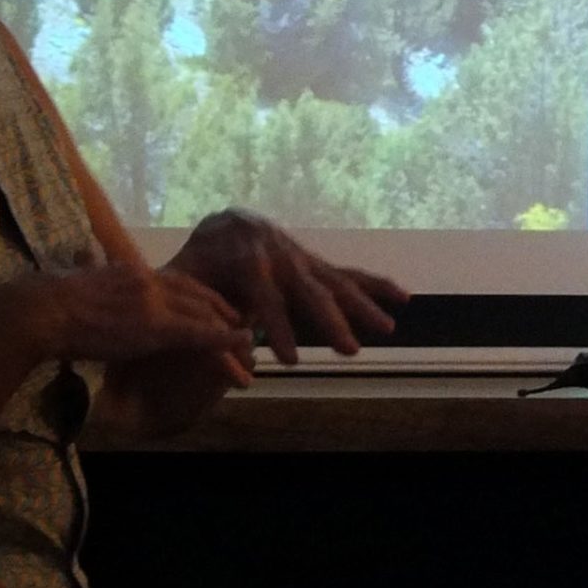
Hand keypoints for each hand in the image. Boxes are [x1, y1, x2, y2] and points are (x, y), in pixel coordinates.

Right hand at [17, 261, 252, 372]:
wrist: (41, 310)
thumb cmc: (48, 302)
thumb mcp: (78, 277)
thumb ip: (92, 268)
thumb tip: (83, 256)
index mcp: (134, 272)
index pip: (181, 280)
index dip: (204, 296)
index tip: (221, 307)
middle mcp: (151, 280)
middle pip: (199, 296)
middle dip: (225, 312)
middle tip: (245, 326)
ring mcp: (154, 302)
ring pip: (204, 315)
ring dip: (229, 332)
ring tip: (249, 347)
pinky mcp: (153, 325)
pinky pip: (198, 332)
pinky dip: (223, 338)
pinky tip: (241, 344)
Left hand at [167, 209, 406, 365]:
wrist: (223, 226)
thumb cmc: (197, 263)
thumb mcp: (183, 277)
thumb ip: (188, 302)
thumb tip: (186, 333)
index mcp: (244, 255)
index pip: (264, 293)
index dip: (277, 326)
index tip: (288, 360)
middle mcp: (280, 252)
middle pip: (308, 289)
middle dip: (330, 321)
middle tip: (349, 351)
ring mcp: (302, 257)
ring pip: (334, 282)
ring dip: (362, 307)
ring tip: (387, 329)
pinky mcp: (315, 264)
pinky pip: (348, 274)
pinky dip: (376, 285)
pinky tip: (403, 298)